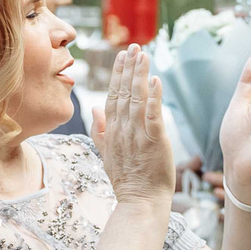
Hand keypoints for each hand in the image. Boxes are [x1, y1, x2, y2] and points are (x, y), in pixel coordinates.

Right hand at [98, 44, 173, 203]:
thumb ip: (100, 130)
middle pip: (123, 93)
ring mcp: (138, 135)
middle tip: (133, 46)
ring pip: (137, 99)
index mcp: (112, 131)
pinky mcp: (154, 142)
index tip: (122, 56)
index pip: (113, 96)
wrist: (140, 203)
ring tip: (143, 55)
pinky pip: (153, 116)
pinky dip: (154, 98)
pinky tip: (156, 80)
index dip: (118, 75)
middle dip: (128, 68)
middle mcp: (122, 130)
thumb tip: (95, 107)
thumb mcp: (106, 154)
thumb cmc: (127, 180)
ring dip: (140, 76)